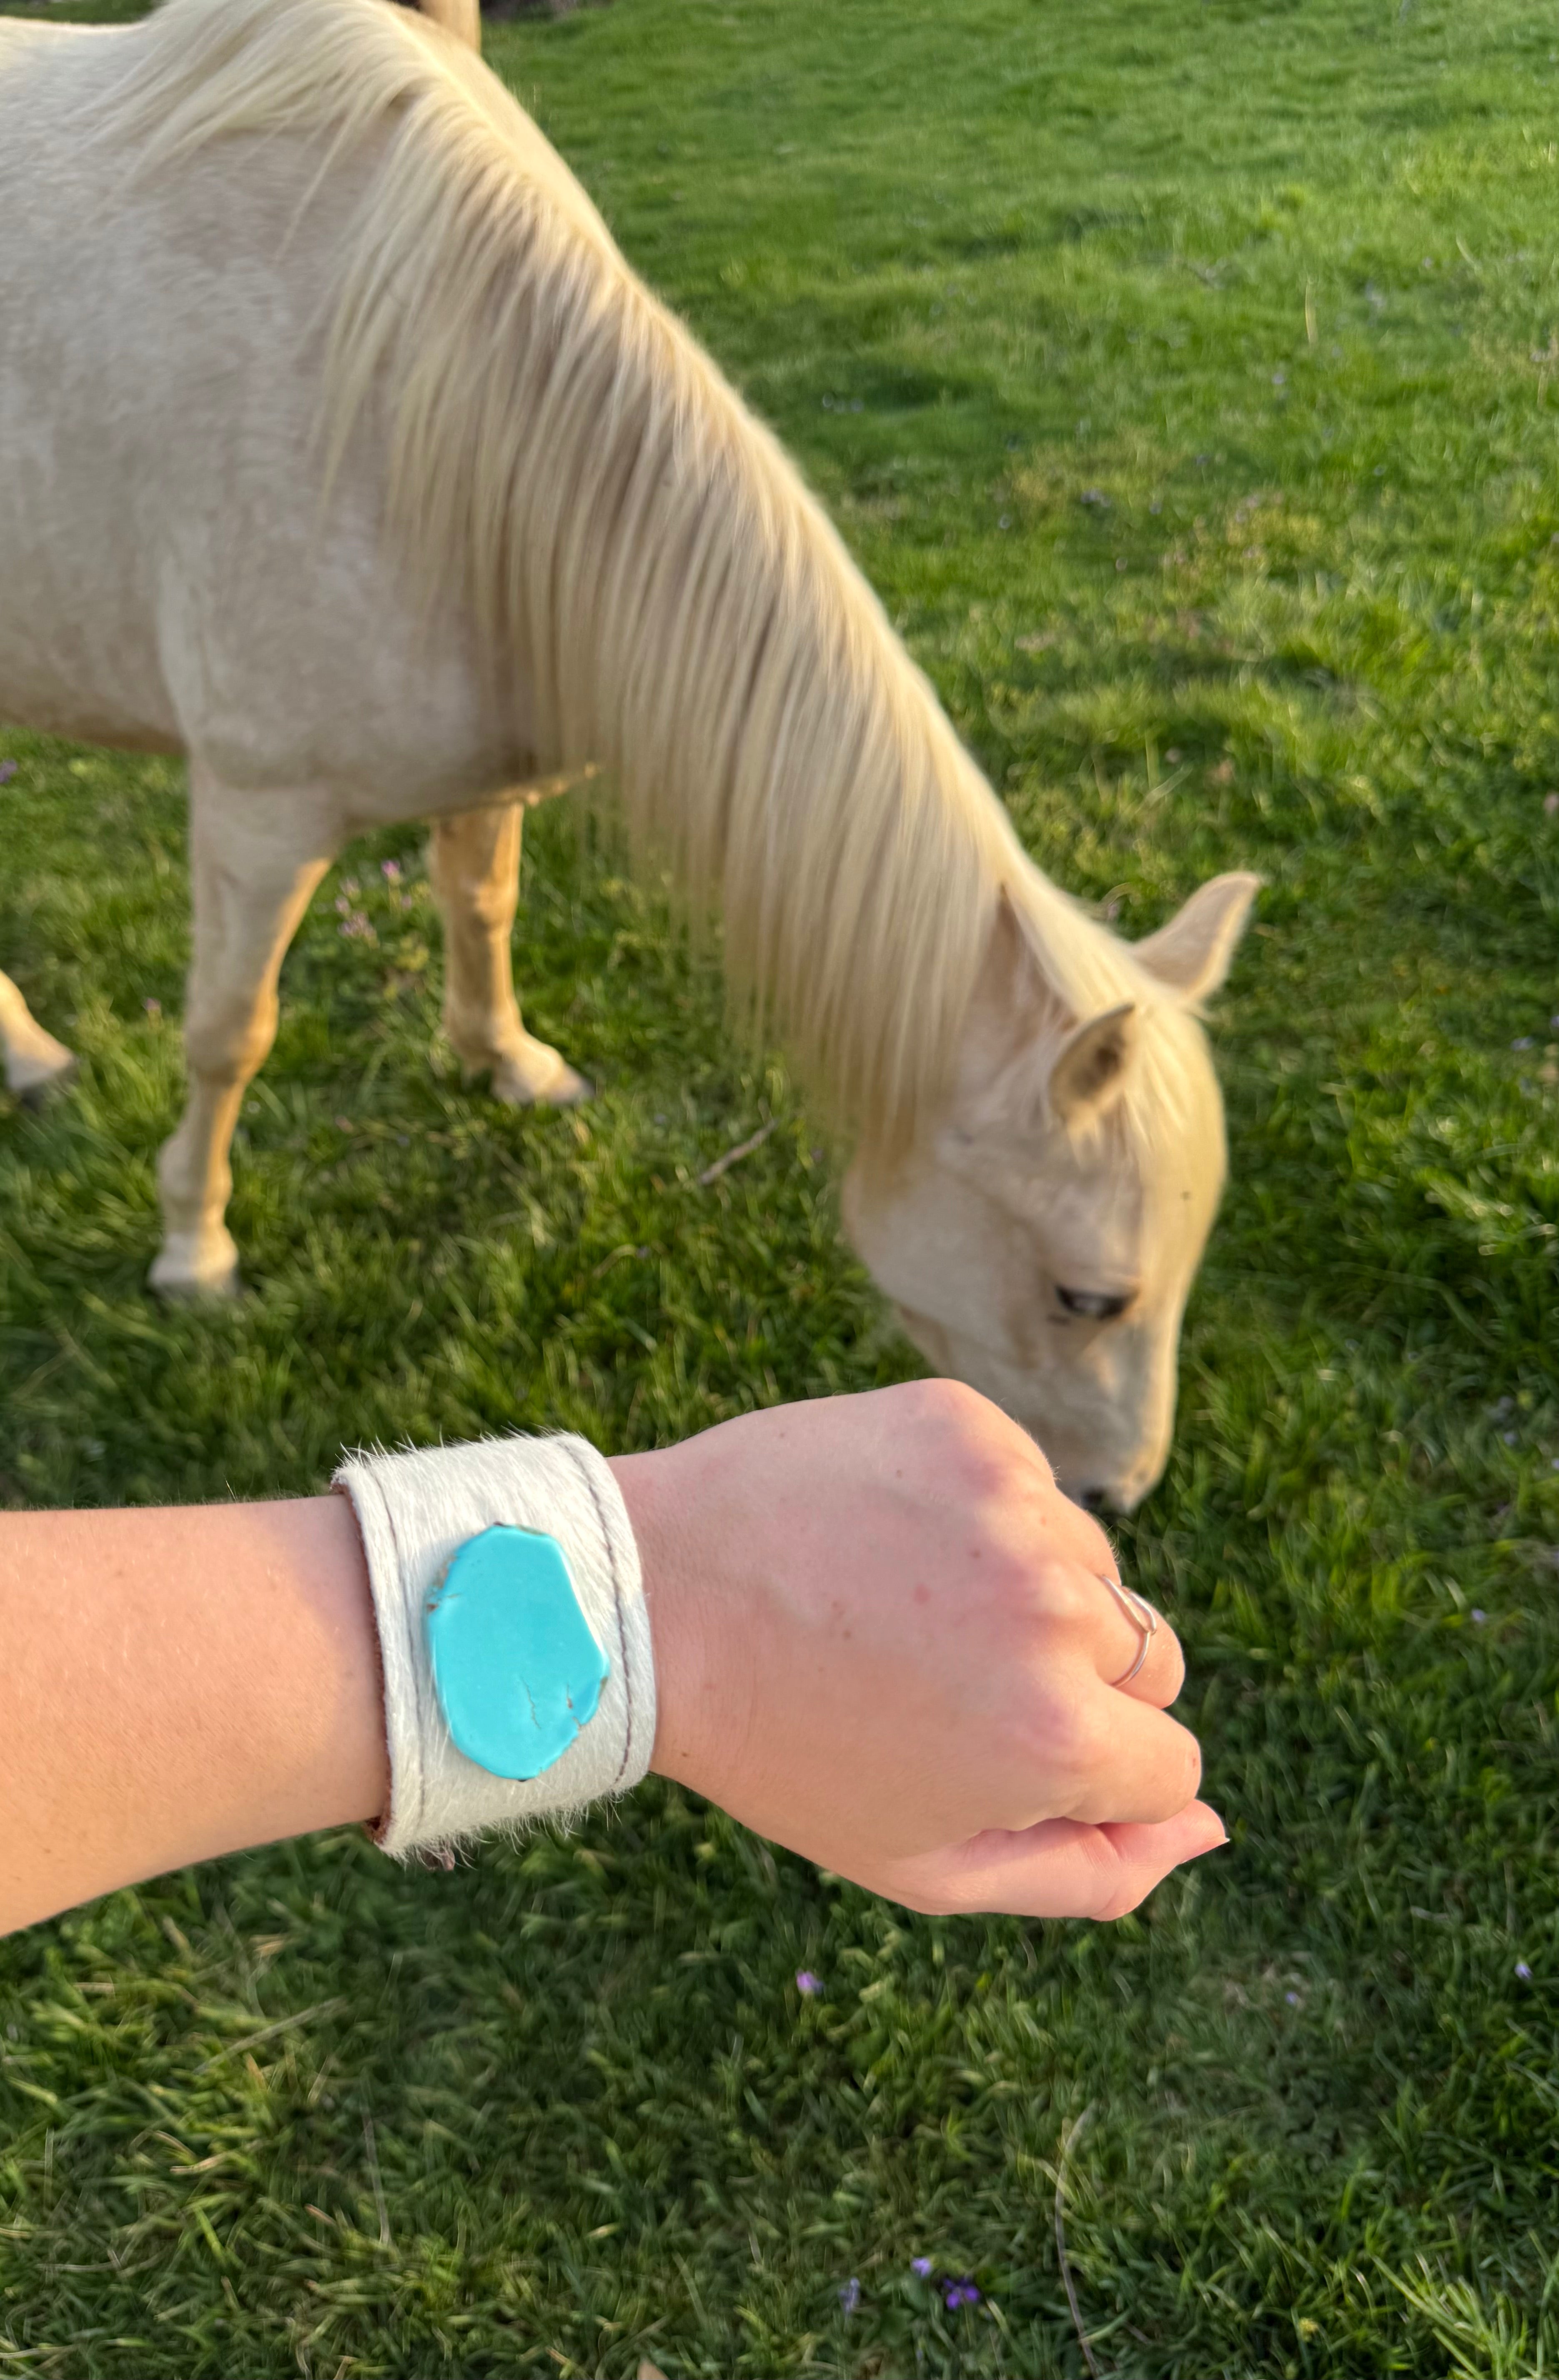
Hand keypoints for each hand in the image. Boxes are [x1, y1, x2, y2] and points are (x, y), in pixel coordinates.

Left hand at [612, 1380, 1223, 1918]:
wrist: (652, 1600)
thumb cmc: (787, 1750)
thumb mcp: (927, 1862)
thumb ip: (1090, 1869)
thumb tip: (1212, 1828)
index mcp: (1054, 1735)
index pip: (1170, 1764)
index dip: (1087, 1772)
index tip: (998, 1754)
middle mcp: (1053, 1611)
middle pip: (1152, 1664)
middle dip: (1074, 1686)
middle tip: (944, 1684)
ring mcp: (1014, 1504)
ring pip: (1091, 1572)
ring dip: (1025, 1594)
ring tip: (904, 1607)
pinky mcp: (970, 1427)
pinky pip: (1030, 1488)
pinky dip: (979, 1516)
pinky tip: (889, 1538)